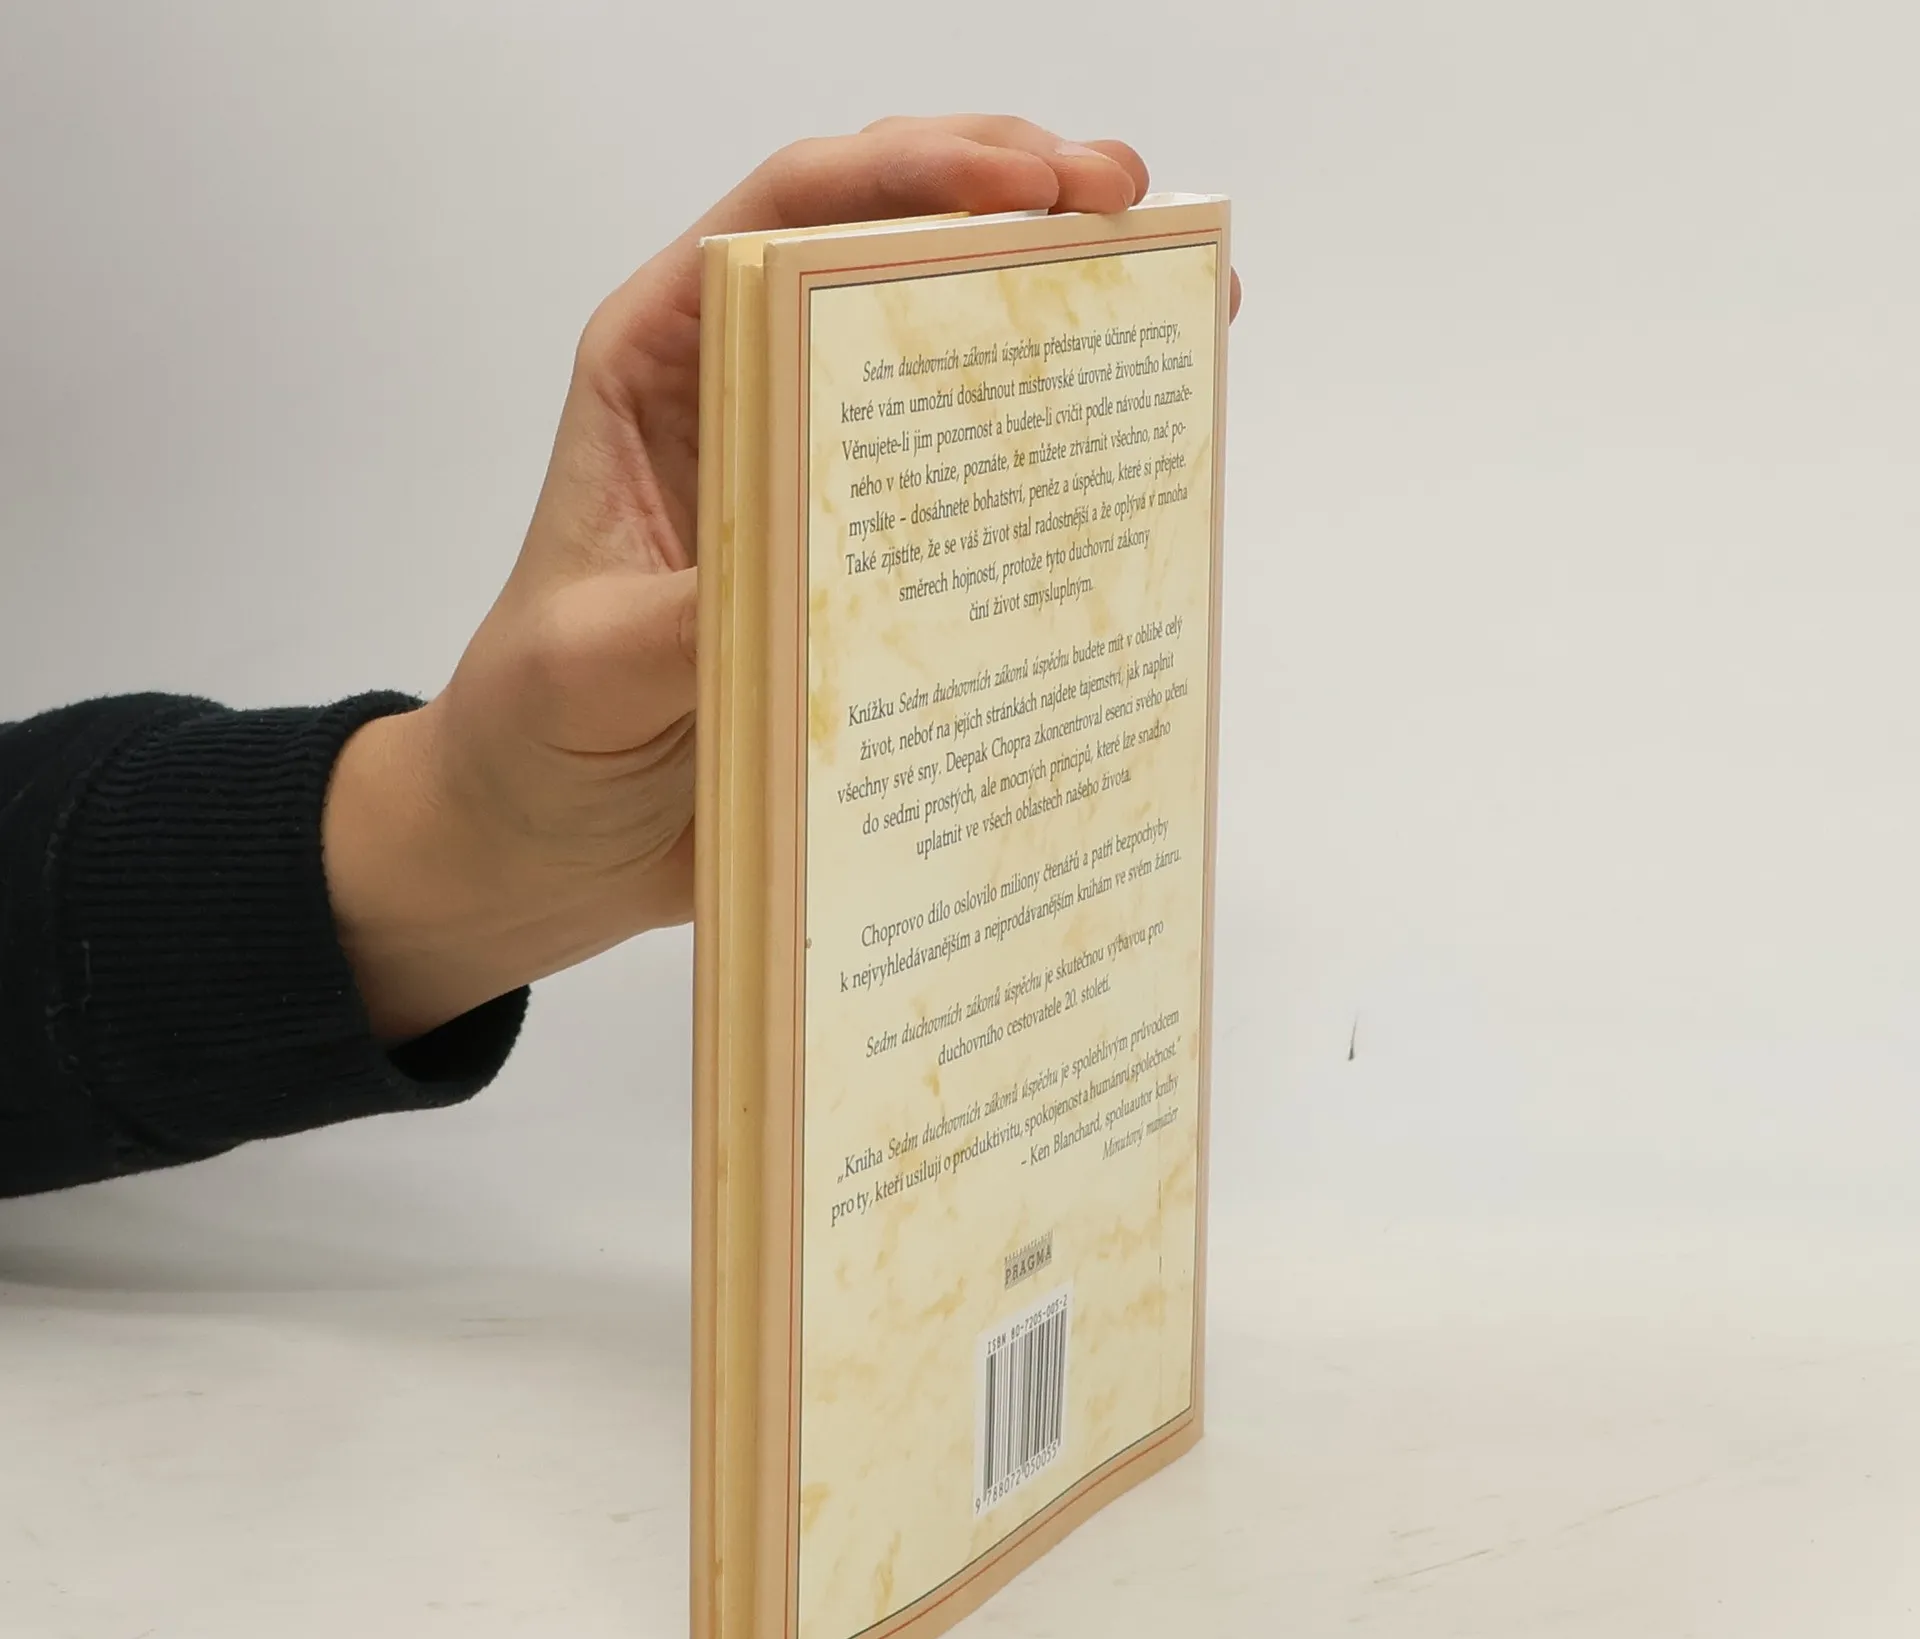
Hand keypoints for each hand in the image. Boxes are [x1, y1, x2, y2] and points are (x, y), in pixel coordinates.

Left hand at [323, 116, 1236, 1042]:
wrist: (549, 837)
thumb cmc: (533, 729)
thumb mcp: (591, 662)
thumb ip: (690, 616)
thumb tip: (822, 584)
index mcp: (663, 367)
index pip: (787, 217)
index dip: (908, 169)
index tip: (1022, 184)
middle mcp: (752, 399)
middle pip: (890, 251)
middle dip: (1017, 204)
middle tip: (1128, 206)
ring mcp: (821, 482)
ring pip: (949, 359)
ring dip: (1059, 314)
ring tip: (1174, 299)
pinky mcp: (869, 571)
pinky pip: (973, 497)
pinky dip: (1053, 463)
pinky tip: (1130, 458)